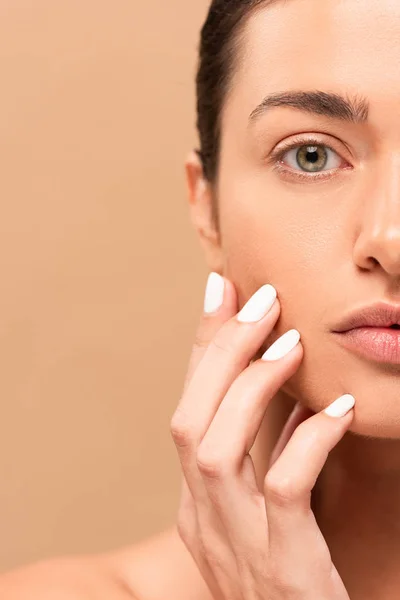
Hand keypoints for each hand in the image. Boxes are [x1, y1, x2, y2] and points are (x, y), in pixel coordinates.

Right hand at [170, 274, 353, 599]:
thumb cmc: (293, 579)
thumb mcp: (269, 512)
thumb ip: (271, 456)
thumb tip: (287, 399)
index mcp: (196, 504)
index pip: (187, 411)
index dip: (201, 349)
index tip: (219, 291)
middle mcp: (202, 519)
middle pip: (189, 420)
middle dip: (219, 353)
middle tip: (260, 299)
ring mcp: (236, 544)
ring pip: (217, 448)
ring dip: (252, 386)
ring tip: (292, 344)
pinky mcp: (281, 566)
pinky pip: (285, 489)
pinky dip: (308, 440)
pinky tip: (341, 411)